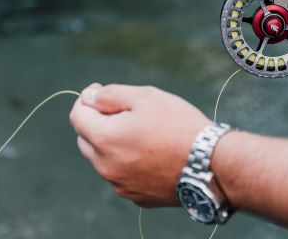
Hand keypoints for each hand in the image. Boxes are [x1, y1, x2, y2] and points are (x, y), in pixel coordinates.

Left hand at [69, 84, 210, 207]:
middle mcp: (105, 166)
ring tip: (143, 133)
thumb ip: (111, 95)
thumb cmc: (179, 125)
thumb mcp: (146, 96)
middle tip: (124, 111)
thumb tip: (89, 97)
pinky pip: (121, 175)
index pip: (77, 115)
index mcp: (104, 139)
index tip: (99, 91)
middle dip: (97, 122)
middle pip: (86, 139)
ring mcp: (120, 185)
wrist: (210, 164)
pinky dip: (128, 162)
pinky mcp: (136, 196)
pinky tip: (152, 153)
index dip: (86, 99)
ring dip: (112, 144)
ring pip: (103, 159)